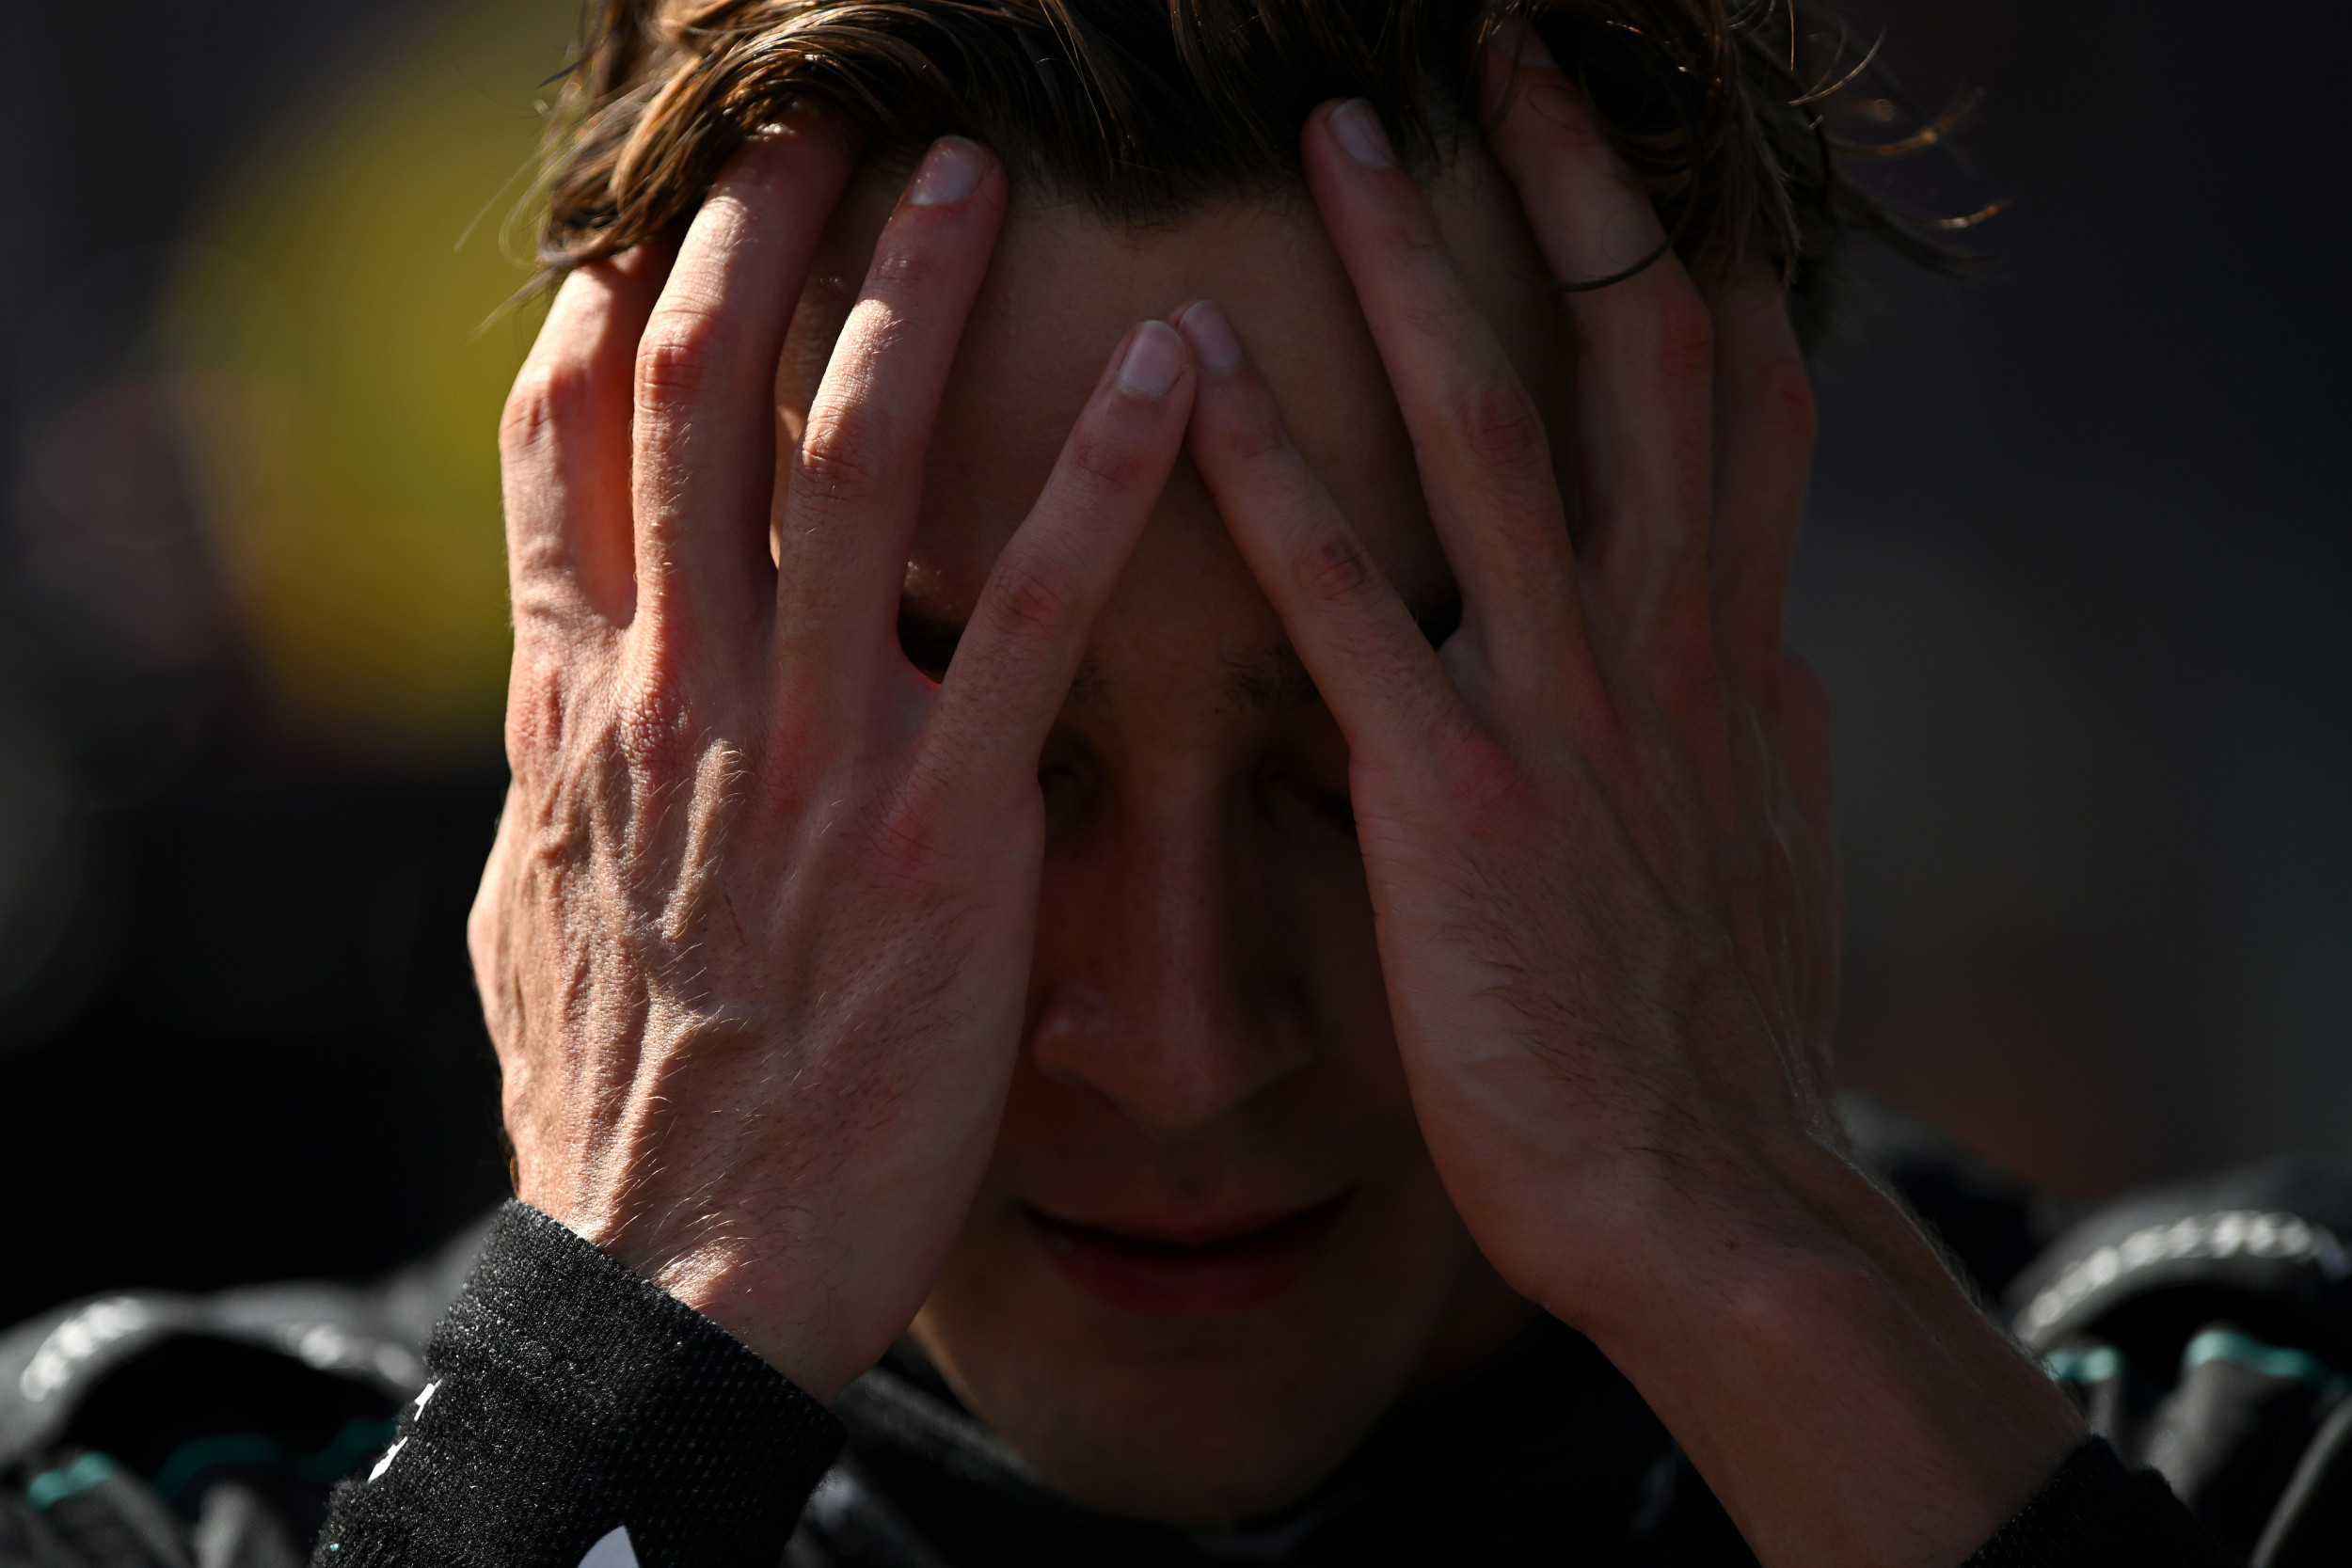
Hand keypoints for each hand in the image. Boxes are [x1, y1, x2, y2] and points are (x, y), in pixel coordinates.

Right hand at [471, 123, 1196, 1400]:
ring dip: (913, 298)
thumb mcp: (534, 908)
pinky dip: (1099, 475)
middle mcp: (681, 691)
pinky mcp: (945, 822)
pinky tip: (1169, 370)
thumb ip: (555, 764)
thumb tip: (557, 671)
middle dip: (754, 237)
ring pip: (848, 460)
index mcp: (578, 704)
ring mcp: (810, 747)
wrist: (687, 1265)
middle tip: (816, 123)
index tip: (655, 223)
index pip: (565, 445)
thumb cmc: (619, 1100)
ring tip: (976, 175)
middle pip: (700, 397)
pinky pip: (1031, 610)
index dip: (610, 311)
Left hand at [1173, 30, 2078, 1567]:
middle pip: (1641, 358)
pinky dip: (1276, 480)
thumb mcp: (1761, 841)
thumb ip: (1740, 716)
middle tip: (1512, 51)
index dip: (1690, 254)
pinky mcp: (1458, 795)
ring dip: (1422, 272)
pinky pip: (1358, 605)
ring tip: (1345, 135)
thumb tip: (1752, 630)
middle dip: (1585, 189)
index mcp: (1737, 649)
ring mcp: (1568, 709)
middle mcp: (1669, 644)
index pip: (1736, 399)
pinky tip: (1192, 377)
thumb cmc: (1707, 1034)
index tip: (1634, 151)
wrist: (1702, 1197)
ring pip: (1500, 435)